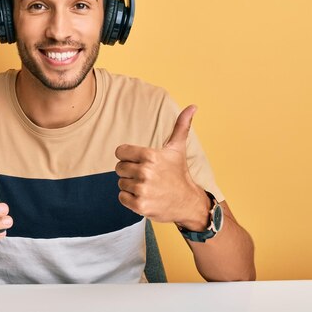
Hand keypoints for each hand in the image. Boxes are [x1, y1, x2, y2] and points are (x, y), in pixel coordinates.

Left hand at [115, 105, 209, 230]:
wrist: (188, 202)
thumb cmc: (179, 173)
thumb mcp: (178, 148)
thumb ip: (181, 126)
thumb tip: (192, 106)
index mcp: (150, 155)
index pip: (120, 152)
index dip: (128, 156)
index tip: (139, 161)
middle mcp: (146, 172)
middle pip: (119, 168)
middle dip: (130, 172)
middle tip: (146, 176)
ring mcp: (143, 190)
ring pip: (121, 183)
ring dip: (131, 186)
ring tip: (147, 187)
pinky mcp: (140, 206)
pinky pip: (122, 198)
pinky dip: (130, 199)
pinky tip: (144, 197)